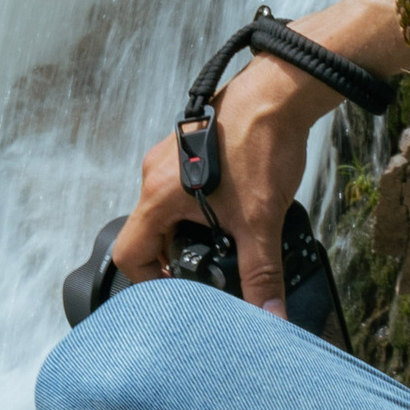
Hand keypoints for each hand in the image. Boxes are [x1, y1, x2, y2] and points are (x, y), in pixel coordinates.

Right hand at [108, 54, 330, 312]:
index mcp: (158, 195)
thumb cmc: (259, 143)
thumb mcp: (259, 221)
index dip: (150, 282)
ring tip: (226, 241)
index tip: (180, 293)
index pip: (129, 254)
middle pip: (149, 232)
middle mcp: (156, 174)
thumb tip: (270, 319)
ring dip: (192, 231)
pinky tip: (235, 210)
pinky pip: (185, 188)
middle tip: (209, 273)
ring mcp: (172, 156)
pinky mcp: (193, 146)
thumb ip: (262, 274)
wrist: (280, 90)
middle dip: (177, 257)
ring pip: (169, 209)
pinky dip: (203, 207)